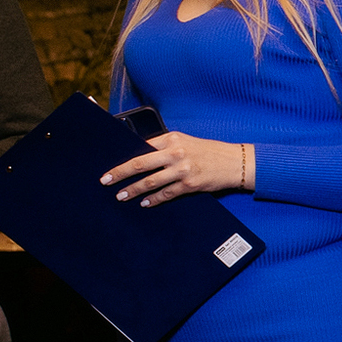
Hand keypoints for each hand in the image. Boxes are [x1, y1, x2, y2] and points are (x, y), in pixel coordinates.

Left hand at [100, 132, 243, 205]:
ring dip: (133, 189)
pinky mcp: (190, 184)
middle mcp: (176, 153)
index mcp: (173, 138)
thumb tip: (140, 156)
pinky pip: (166, 194)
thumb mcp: (186, 142)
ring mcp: (183, 169)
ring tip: (121, 196)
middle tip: (105, 180)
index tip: (111, 164)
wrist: (235, 162)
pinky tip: (144, 203)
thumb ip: (165, 146)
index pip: (141, 146)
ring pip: (150, 181)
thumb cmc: (209, 152)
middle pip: (140, 164)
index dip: (124, 155)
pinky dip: (153, 199)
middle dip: (119, 173)